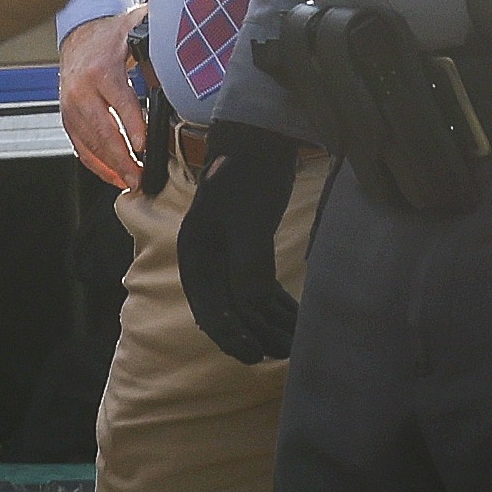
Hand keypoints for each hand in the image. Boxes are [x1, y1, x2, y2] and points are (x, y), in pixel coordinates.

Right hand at [57, 14, 144, 193]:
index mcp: (102, 68)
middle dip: (122, 157)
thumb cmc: (110, 37)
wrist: (79, 36)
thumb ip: (159, 33)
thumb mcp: (135, 28)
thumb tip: (188, 37)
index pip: (119, 101)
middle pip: (102, 130)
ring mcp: (71, 106)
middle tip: (140, 176)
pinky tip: (113, 175)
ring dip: (110, 166)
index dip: (132, 125)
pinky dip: (96, 164)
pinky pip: (80, 146)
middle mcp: (82, 89)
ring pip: (89, 143)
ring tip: (131, 181)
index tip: (143, 147)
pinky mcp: (68, 118)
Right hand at [175, 125, 301, 364]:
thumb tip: (252, 312)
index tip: (259, 356)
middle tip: (286, 352)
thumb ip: (248, 268)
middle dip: (257, 334)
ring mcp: (228, 252)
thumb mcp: (248, 222)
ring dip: (270, 322)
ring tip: (296, 340)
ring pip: (247, 300)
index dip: (233, 337)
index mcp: (195, 254)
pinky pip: (260, 284)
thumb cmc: (250, 174)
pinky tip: (296, 317)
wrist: (262, 135)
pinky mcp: (250, 245)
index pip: (210, 309)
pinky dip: (277, 302)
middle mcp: (207, 258)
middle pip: (229, 310)